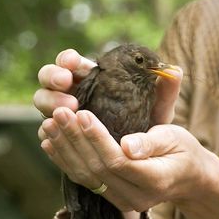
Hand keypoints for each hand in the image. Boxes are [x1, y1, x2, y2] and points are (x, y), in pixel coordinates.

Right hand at [33, 49, 182, 124]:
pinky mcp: (60, 135)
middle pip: (49, 76)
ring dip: (49, 102)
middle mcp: (73, 90)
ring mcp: (62, 112)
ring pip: (43, 100)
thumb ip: (165, 91)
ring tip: (64, 111)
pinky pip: (46, 130)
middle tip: (65, 83)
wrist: (143, 158)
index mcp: (92, 76)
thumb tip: (175, 71)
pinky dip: (46, 131)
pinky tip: (49, 135)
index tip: (73, 63)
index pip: (72, 61)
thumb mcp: (158, 109)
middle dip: (53, 76)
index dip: (67, 59)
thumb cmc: (148, 125)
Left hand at [39, 107, 218, 212]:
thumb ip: (152, 142)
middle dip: (74, 139)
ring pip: (86, 177)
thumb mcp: (175, 139)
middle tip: (58, 112)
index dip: (96, 138)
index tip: (82, 113)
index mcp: (154, 180)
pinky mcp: (110, 197)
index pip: (117, 161)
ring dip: (64, 149)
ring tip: (48, 124)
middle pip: (97, 169)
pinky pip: (84, 180)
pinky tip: (50, 142)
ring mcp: (121, 201)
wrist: (189, 178)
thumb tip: (127, 146)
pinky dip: (64, 160)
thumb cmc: (183, 150)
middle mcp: (135, 198)